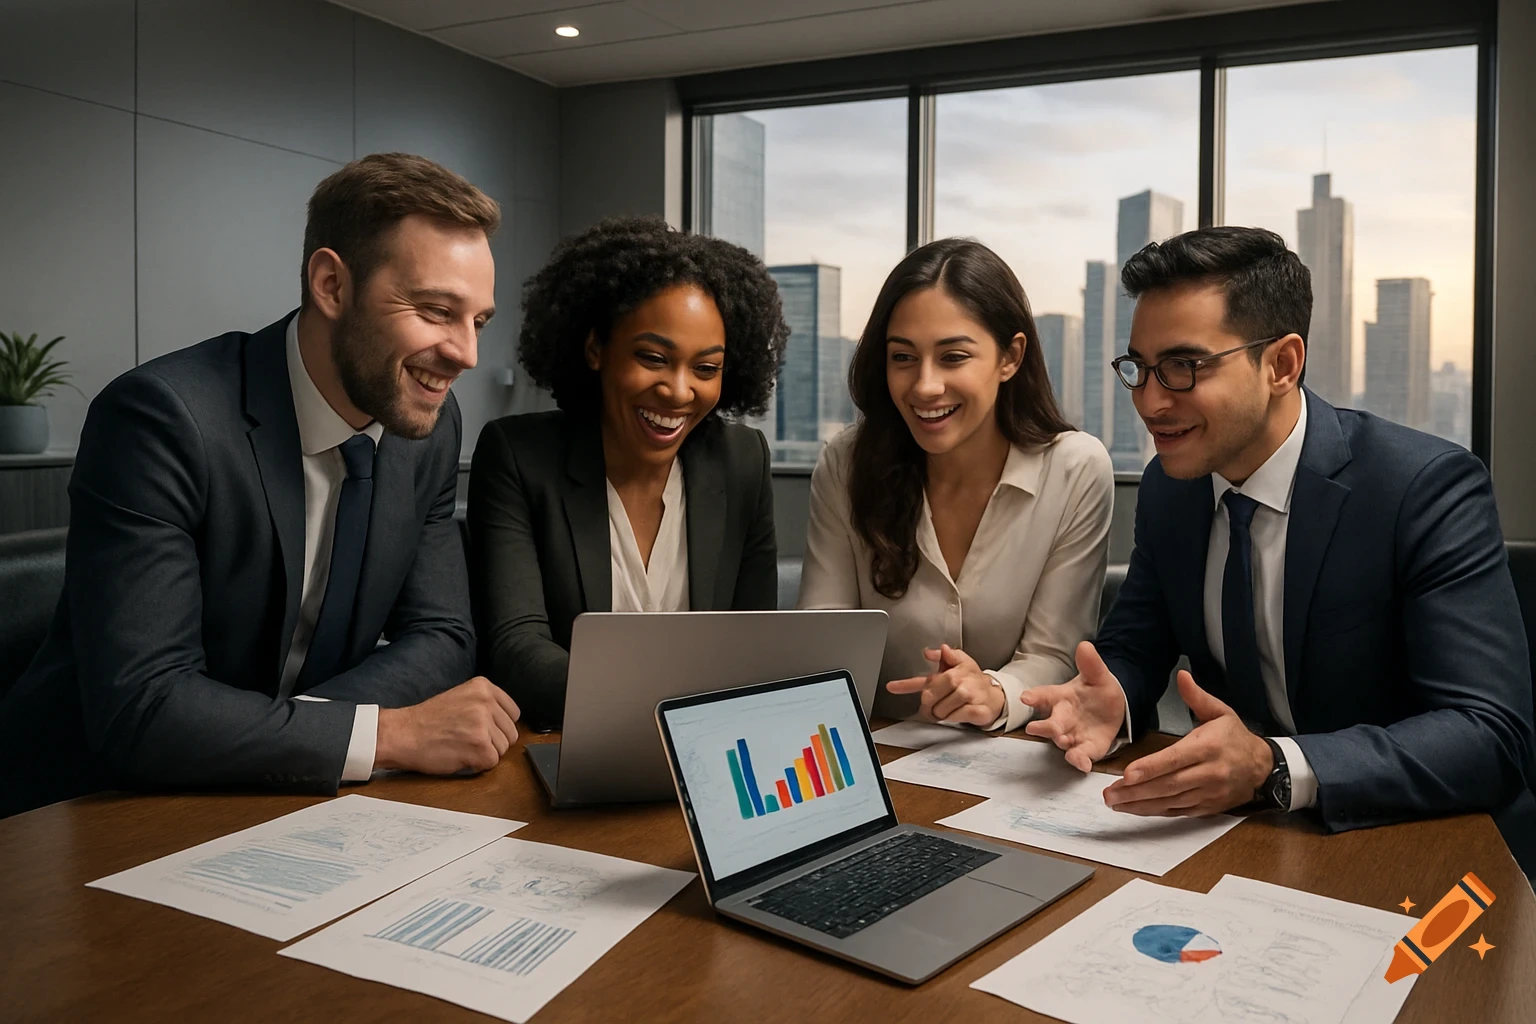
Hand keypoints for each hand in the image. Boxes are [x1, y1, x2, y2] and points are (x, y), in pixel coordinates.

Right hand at [375, 676, 520, 774]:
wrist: (402, 734)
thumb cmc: (427, 721)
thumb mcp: (461, 697)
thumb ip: (486, 705)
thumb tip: (508, 723)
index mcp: (483, 687)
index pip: (513, 713)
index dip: (499, 727)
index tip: (483, 730)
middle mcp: (486, 702)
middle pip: (511, 733)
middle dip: (493, 742)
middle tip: (467, 740)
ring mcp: (483, 723)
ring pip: (503, 749)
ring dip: (485, 753)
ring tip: (462, 746)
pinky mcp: (479, 746)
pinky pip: (492, 762)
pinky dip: (477, 765)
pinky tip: (460, 756)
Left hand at [884, 644, 1004, 726]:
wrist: (995, 695)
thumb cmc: (973, 680)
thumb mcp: (959, 664)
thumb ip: (943, 658)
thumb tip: (929, 651)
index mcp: (952, 671)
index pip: (926, 679)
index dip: (905, 684)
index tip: (891, 686)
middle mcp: (960, 681)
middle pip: (929, 698)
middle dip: (929, 706)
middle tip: (934, 706)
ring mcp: (970, 695)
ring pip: (942, 711)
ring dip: (942, 714)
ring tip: (949, 708)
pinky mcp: (978, 710)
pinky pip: (957, 717)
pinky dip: (955, 718)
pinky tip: (960, 713)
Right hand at [1020, 641, 1127, 771]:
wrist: (1113, 708)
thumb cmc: (1097, 690)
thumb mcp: (1097, 675)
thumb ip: (1090, 663)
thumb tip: (1085, 645)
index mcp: (1061, 697)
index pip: (1044, 695)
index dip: (1034, 696)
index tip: (1025, 697)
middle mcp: (1062, 718)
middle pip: (1050, 723)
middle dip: (1044, 726)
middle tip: (1036, 728)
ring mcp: (1073, 735)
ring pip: (1062, 741)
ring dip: (1061, 741)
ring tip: (1063, 741)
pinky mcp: (1086, 748)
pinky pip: (1080, 756)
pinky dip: (1080, 761)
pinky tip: (1083, 765)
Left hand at [1101, 669, 1271, 816]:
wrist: (1263, 768)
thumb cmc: (1236, 737)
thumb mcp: (1220, 712)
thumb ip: (1197, 696)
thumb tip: (1182, 675)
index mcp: (1209, 747)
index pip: (1175, 759)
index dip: (1151, 768)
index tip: (1127, 774)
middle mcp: (1209, 773)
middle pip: (1169, 784)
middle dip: (1136, 791)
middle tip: (1109, 794)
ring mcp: (1208, 793)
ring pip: (1171, 801)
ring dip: (1141, 804)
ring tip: (1115, 802)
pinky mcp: (1207, 807)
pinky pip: (1178, 811)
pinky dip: (1155, 811)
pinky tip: (1135, 809)